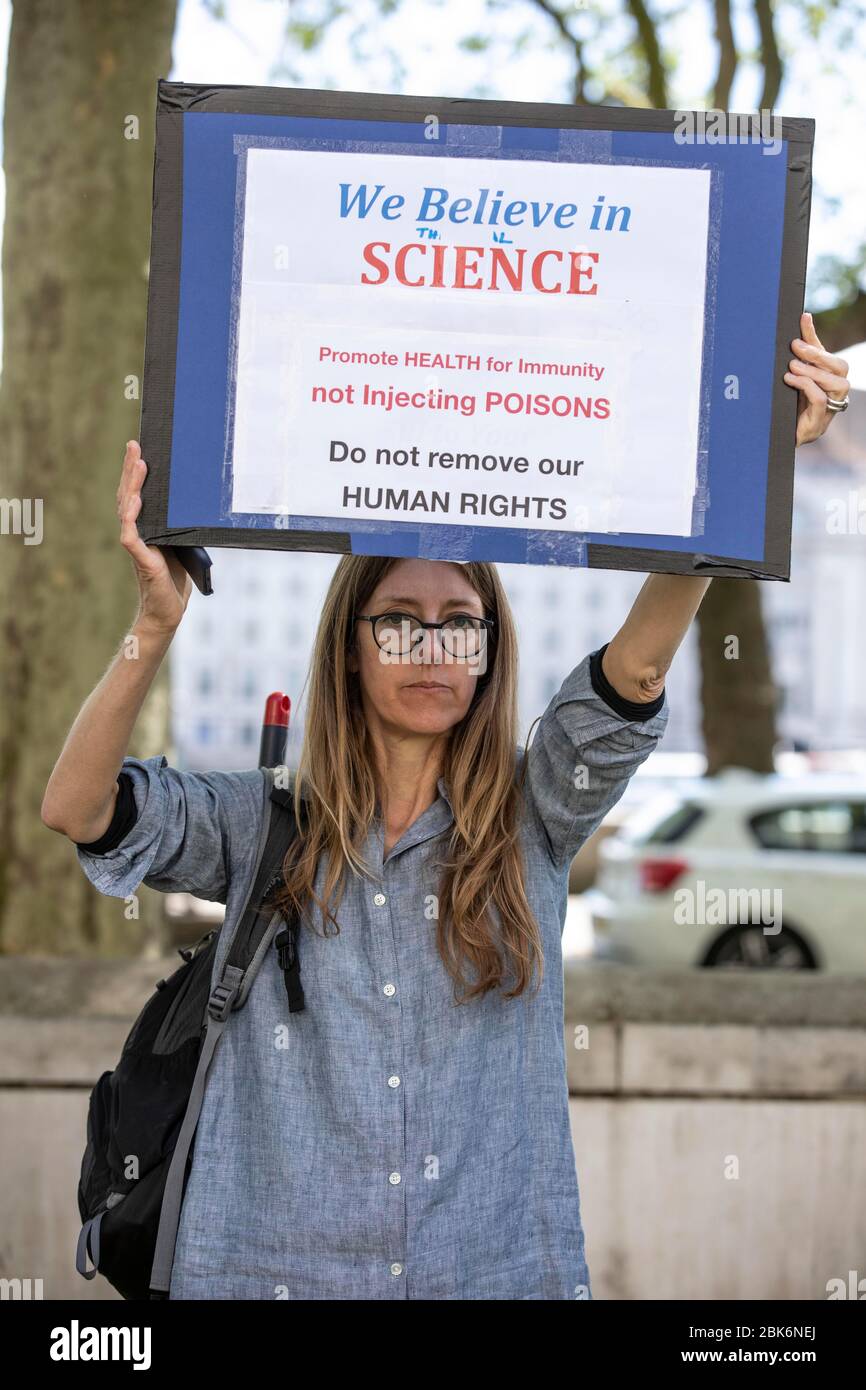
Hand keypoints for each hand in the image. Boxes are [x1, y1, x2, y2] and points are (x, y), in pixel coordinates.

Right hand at [117, 440, 191, 633]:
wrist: (168, 611)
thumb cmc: (175, 579)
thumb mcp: (182, 544)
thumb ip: (181, 525)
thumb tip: (197, 500)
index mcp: (146, 527)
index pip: (137, 494)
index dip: (136, 472)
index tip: (139, 448)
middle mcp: (136, 532)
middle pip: (129, 495)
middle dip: (131, 469)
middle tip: (134, 444)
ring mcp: (136, 545)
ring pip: (127, 509)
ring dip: (132, 486)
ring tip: (138, 464)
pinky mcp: (140, 560)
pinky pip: (131, 535)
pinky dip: (131, 517)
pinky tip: (135, 502)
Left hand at [784, 311, 849, 444]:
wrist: (773, 440)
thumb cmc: (783, 409)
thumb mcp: (788, 381)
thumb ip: (792, 359)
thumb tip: (788, 331)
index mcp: (827, 381)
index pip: (826, 354)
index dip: (815, 336)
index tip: (803, 318)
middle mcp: (834, 394)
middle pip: (841, 367)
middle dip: (819, 354)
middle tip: (795, 347)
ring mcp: (830, 410)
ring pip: (838, 383)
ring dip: (814, 371)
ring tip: (792, 367)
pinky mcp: (819, 424)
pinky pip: (821, 400)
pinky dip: (807, 386)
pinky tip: (791, 380)